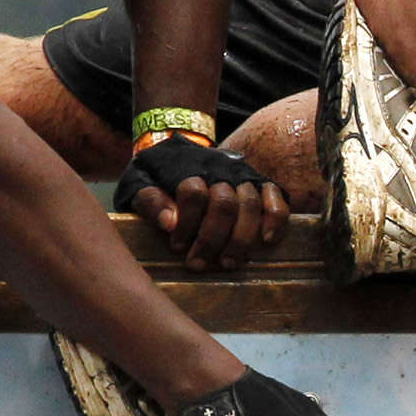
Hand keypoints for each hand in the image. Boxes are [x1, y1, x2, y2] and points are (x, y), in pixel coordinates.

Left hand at [116, 139, 289, 269]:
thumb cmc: (157, 177)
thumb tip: (170, 223)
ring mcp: (243, 176)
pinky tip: (266, 240)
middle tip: (199, 264)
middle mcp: (219, 168)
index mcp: (188, 166)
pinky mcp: (261, 184)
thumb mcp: (139, 184)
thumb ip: (150, 201)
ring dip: (240, 239)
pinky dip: (276, 220)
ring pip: (250, 205)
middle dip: (212, 239)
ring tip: (228, 263)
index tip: (176, 246)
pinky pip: (276, 200)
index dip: (186, 223)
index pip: (194, 193)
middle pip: (224, 204)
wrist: (181, 152)